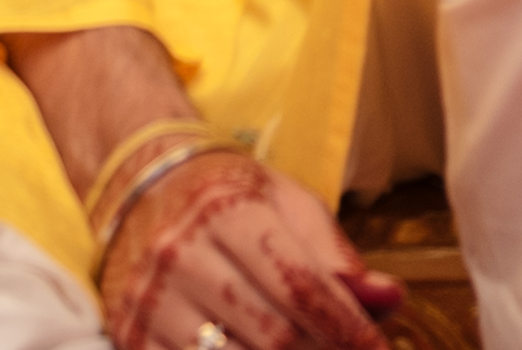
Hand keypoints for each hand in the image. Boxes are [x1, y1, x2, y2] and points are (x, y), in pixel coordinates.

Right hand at [100, 147, 393, 349]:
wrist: (143, 188)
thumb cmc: (230, 197)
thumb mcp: (287, 203)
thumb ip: (336, 255)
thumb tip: (389, 298)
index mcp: (225, 211)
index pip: (299, 283)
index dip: (347, 325)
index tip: (377, 348)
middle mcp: (181, 254)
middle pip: (271, 333)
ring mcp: (151, 299)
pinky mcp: (131, 334)